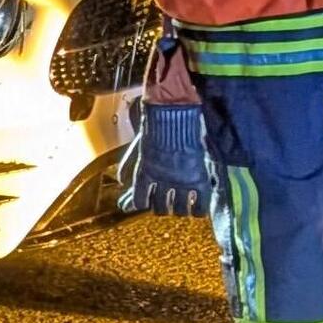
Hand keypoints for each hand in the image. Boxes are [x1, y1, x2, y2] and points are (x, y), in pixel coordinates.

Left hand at [120, 102, 216, 216]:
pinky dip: (198, 211)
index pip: (139, 200)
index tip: (141, 204)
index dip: (139, 204)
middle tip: (164, 205)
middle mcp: (162, 180)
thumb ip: (128, 165)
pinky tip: (197, 211)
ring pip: (178, 209)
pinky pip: (199, 205)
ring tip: (180, 207)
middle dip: (160, 208)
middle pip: (159, 208)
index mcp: (145, 172)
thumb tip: (122, 181)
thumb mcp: (138, 146)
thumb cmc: (156, 125)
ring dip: (178, 210)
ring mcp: (181, 180)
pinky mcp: (199, 179)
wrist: (175, 112)